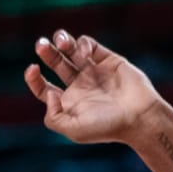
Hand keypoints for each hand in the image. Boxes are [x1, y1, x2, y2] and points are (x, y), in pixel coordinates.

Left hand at [24, 31, 159, 144]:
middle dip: (46, 52)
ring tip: (61, 41)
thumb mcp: (73, 130)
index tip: (33, 69)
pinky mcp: (109, 60)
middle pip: (55, 63)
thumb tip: (50, 94)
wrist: (140, 117)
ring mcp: (95, 71)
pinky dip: (83, 44)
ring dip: (61, 41)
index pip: (44, 87)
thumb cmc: (108, 127)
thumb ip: (53, 116)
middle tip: (40, 45)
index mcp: (70, 102)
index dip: (34, 78)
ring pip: (71, 50)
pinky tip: (83, 52)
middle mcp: (81, 85)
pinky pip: (90, 46)